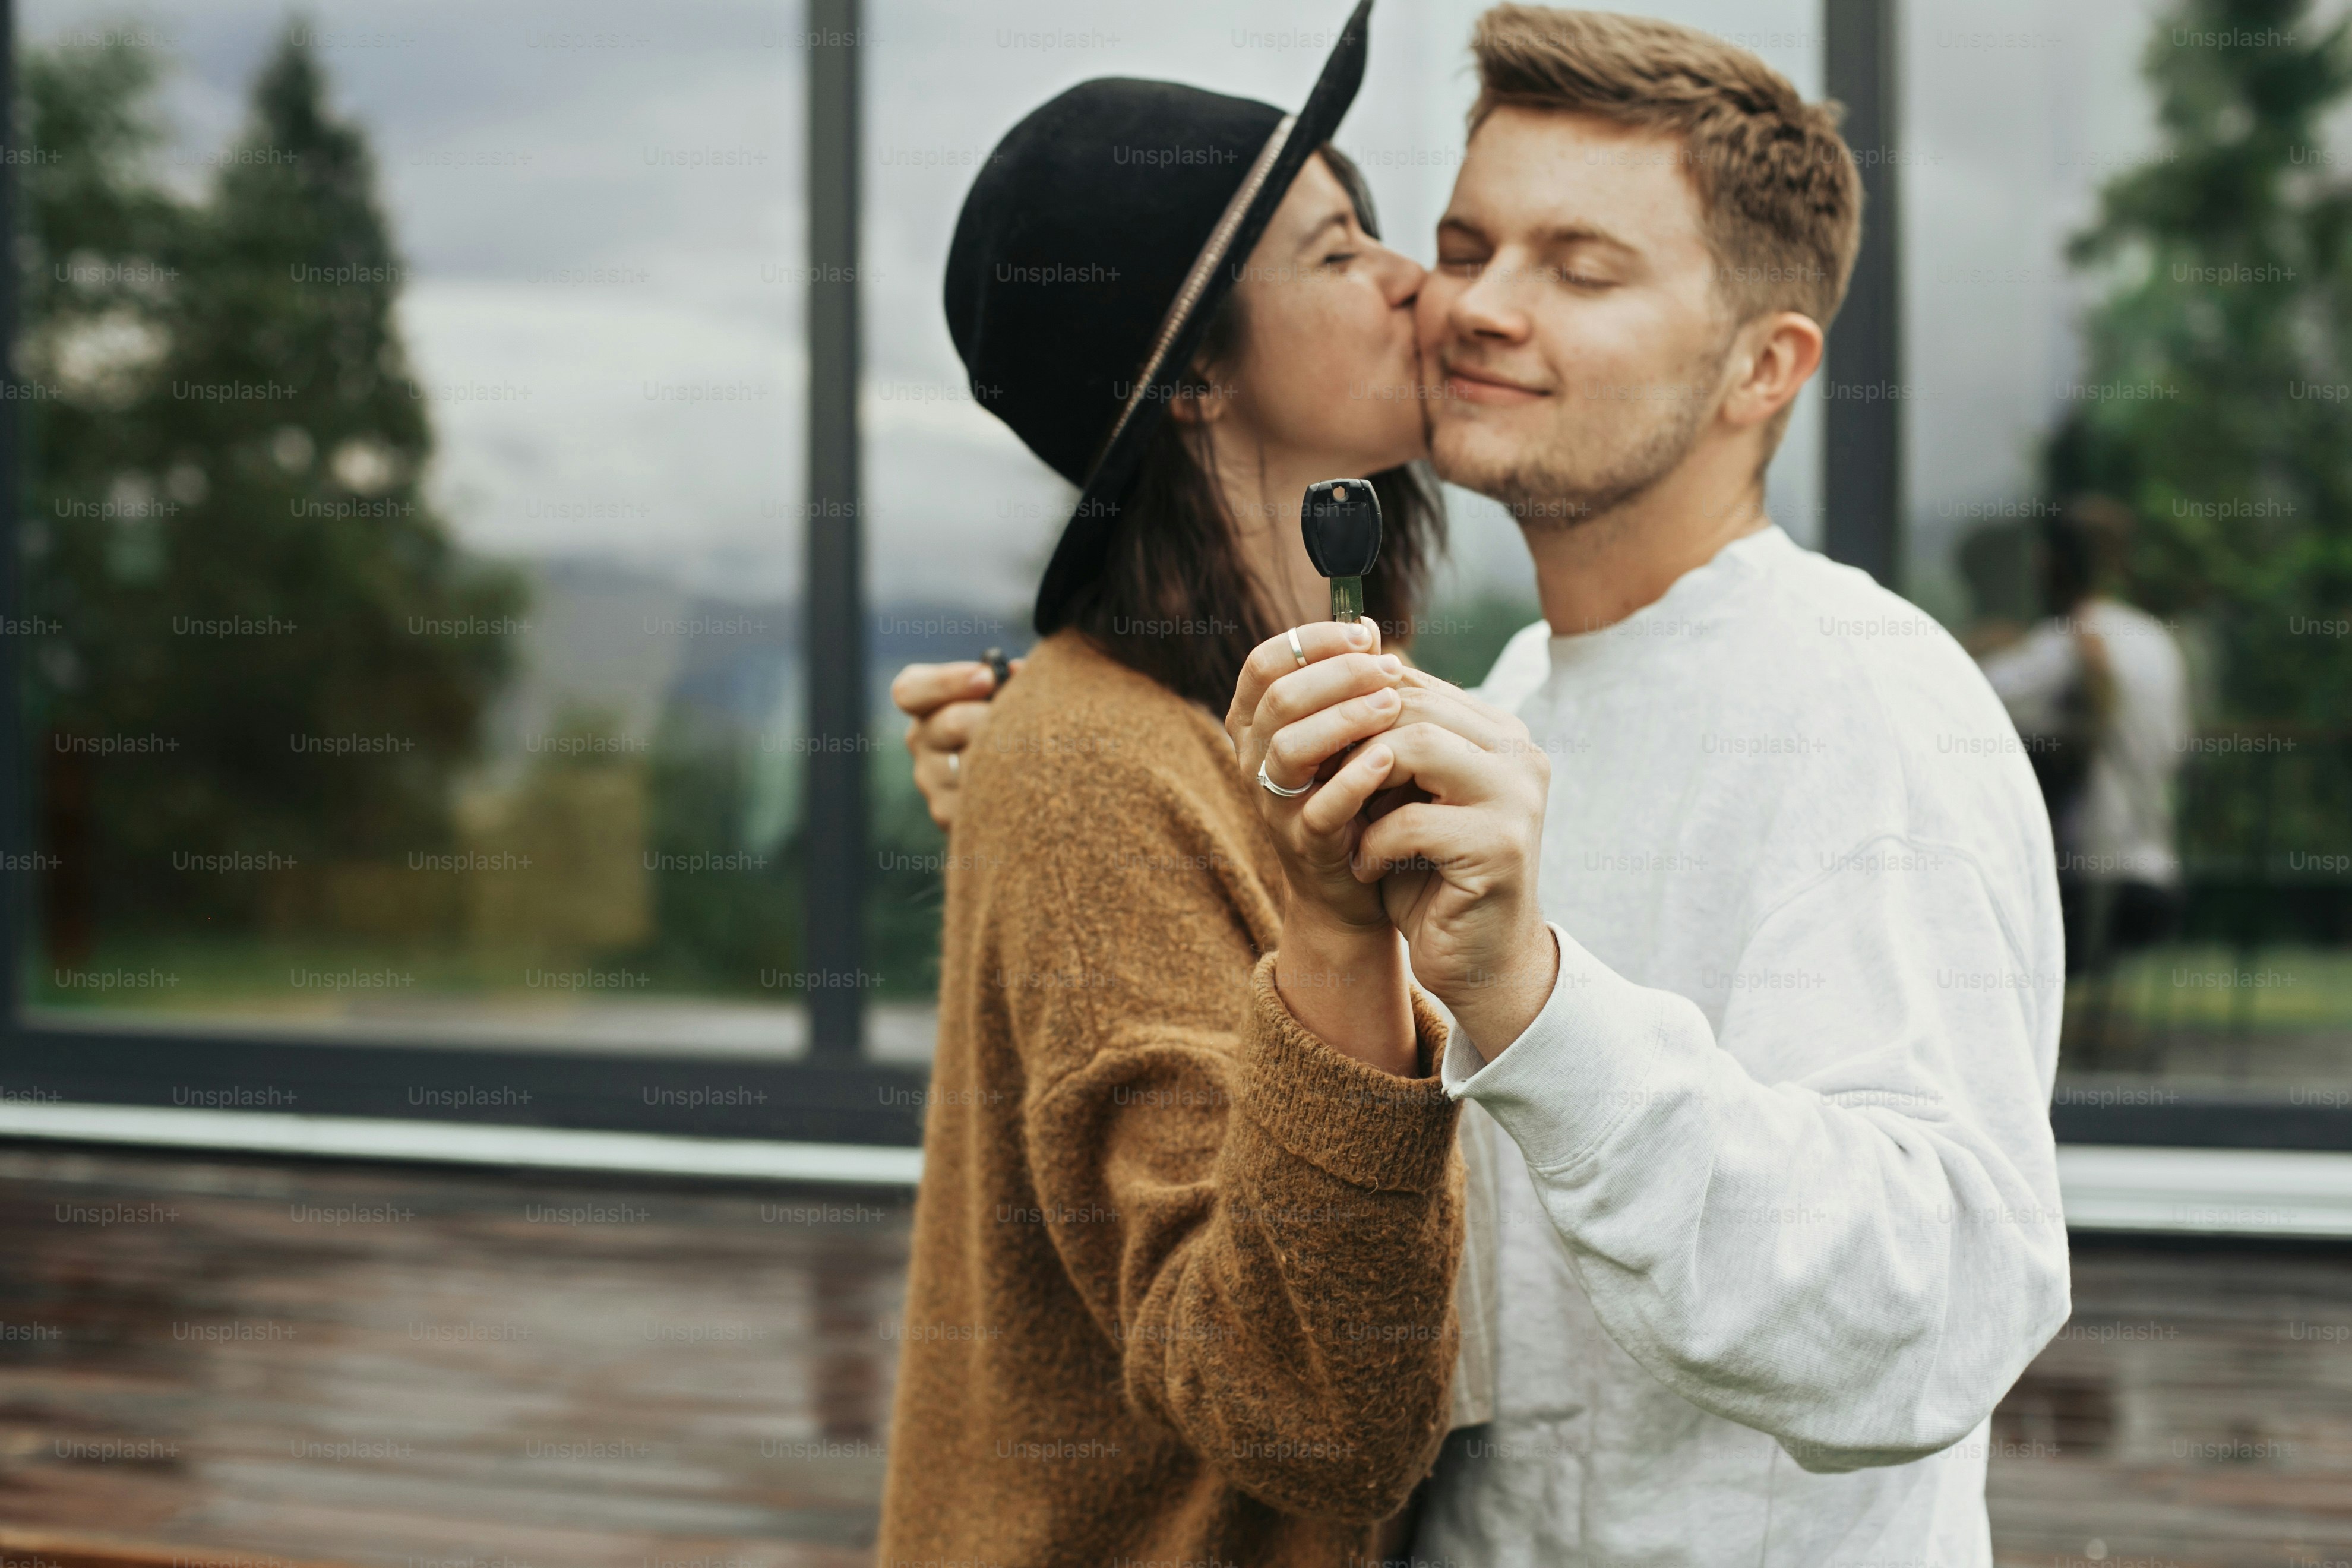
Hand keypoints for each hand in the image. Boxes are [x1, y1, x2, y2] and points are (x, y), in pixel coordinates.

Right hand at [891, 658, 1021, 829]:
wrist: (1025, 785)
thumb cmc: (1014, 727)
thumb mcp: (1008, 695)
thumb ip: (1008, 679)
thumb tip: (1019, 671)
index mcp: (926, 706)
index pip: (910, 691)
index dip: (947, 681)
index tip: (988, 678)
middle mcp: (920, 741)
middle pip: (952, 722)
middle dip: (995, 718)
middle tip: (1026, 721)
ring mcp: (930, 781)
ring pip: (970, 762)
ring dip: (1007, 755)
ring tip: (1030, 754)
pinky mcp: (946, 814)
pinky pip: (980, 796)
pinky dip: (1008, 786)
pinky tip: (1023, 782)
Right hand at [1228, 621, 1417, 1074]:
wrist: (1356, 883)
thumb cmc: (1354, 792)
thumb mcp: (1344, 732)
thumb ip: (1347, 683)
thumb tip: (1364, 624)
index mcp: (1255, 722)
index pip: (1265, 663)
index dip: (1312, 641)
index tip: (1363, 636)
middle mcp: (1252, 759)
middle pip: (1280, 698)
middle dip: (1338, 675)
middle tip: (1390, 669)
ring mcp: (1271, 804)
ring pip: (1289, 748)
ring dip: (1344, 718)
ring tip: (1393, 705)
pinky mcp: (1301, 843)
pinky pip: (1317, 808)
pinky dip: (1353, 779)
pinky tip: (1388, 759)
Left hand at [1347, 675, 1558, 1054]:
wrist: (1479, 961)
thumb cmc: (1431, 876)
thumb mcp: (1405, 799)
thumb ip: (1387, 745)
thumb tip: (1326, 688)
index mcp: (1499, 734)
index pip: (1413, 684)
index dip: (1352, 707)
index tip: (1313, 745)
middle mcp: (1519, 753)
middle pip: (1412, 704)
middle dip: (1352, 741)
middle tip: (1319, 781)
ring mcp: (1517, 795)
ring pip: (1416, 745)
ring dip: (1363, 784)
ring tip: (1348, 820)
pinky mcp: (1500, 844)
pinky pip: (1411, 819)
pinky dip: (1374, 843)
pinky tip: (1368, 867)